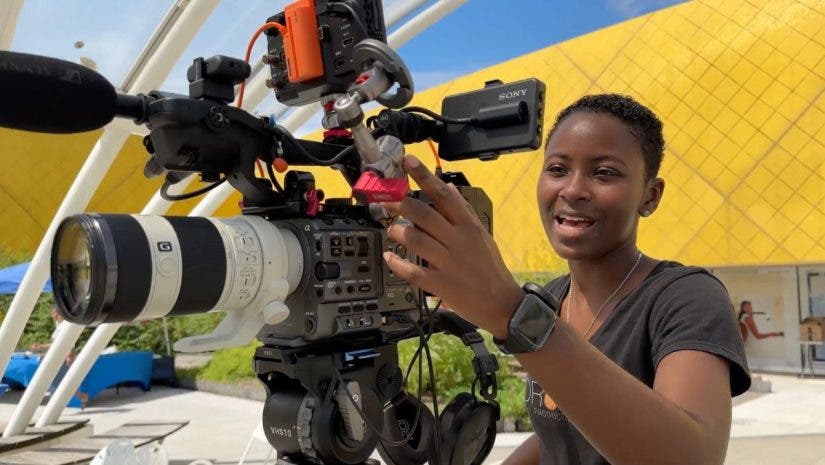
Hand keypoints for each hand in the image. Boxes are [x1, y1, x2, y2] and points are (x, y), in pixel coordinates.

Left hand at [381, 155, 523, 338]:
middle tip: (388, 201)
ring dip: (398, 232)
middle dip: (401, 204)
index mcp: (468, 225)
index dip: (424, 176)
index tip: (408, 161)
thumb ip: (463, 211)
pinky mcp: (441, 284)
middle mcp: (458, 240)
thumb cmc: (489, 267)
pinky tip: (389, 257)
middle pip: (424, 214)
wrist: (502, 303)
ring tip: (393, 231)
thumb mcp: (481, 235)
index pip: (443, 194)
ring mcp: (449, 263)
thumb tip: (448, 186)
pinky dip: (397, 263)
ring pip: (416, 239)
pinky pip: (413, 271)